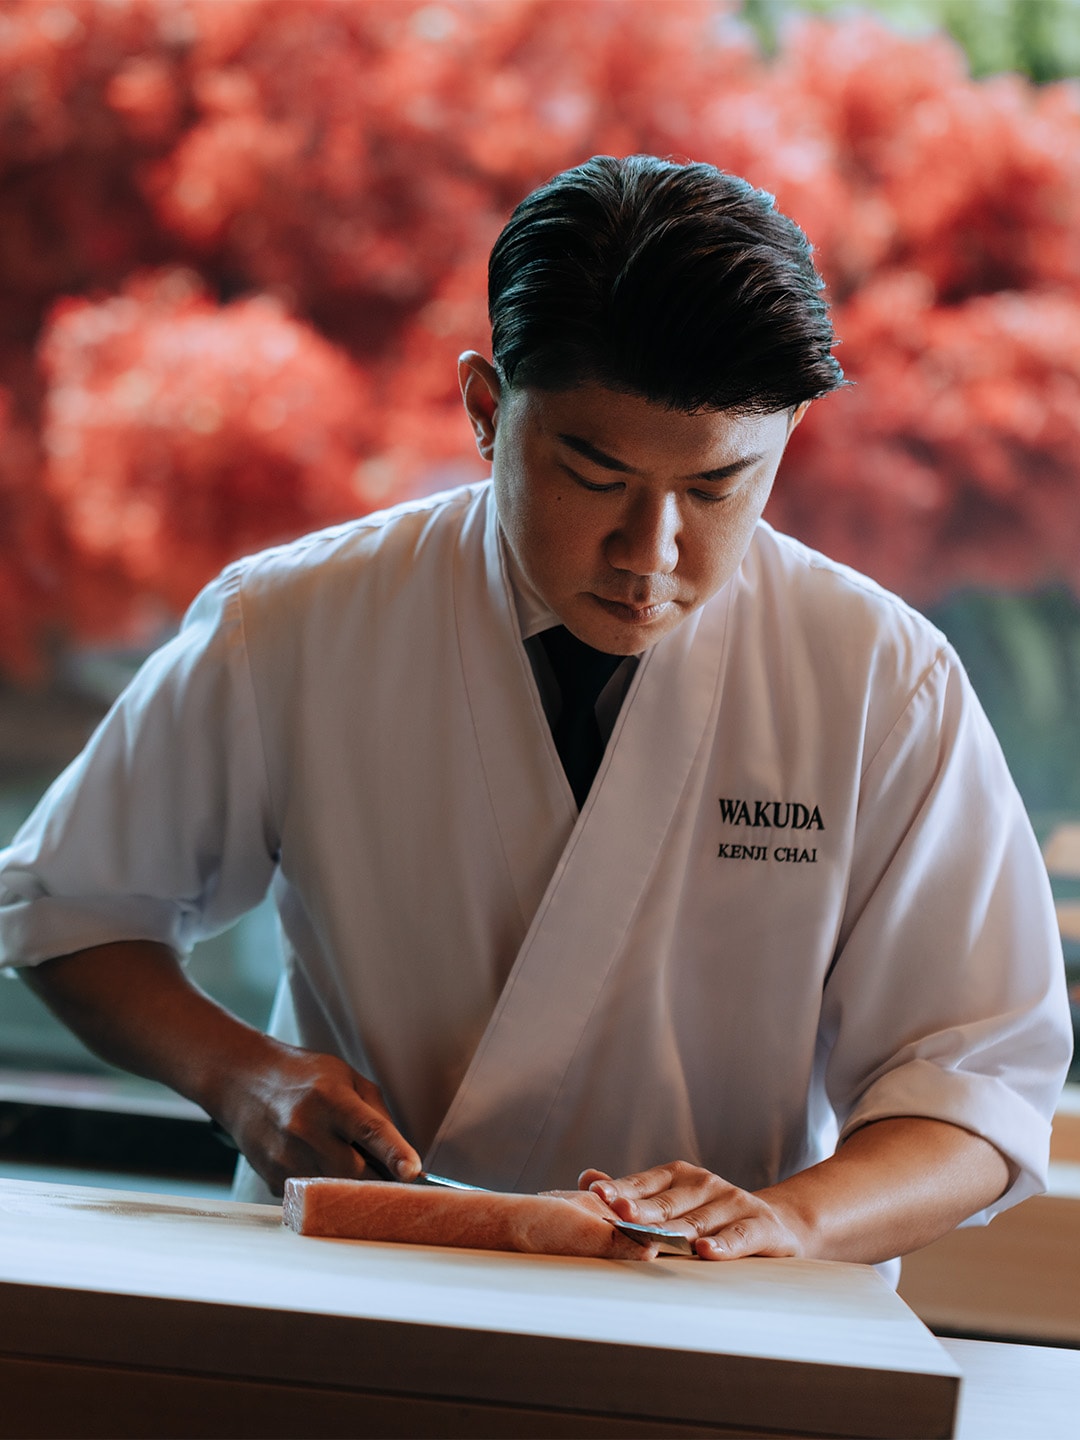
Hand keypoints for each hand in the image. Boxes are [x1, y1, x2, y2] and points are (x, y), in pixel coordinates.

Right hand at [217, 1037, 421, 1196]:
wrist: (245, 1083)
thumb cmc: (304, 1078)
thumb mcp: (347, 1078)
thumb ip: (377, 1115)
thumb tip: (402, 1157)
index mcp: (330, 1098)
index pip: (369, 1130)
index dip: (394, 1153)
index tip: (414, 1172)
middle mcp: (305, 1129)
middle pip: (357, 1172)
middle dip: (382, 1179)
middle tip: (395, 1175)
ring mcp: (287, 1158)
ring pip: (337, 1191)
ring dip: (355, 1186)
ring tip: (351, 1162)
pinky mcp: (275, 1180)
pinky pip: (316, 1196)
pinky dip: (328, 1187)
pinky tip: (319, 1162)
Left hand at [579, 1161, 803, 1260]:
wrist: (775, 1225)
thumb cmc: (710, 1217)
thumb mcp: (673, 1201)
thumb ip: (632, 1194)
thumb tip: (587, 1178)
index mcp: (678, 1176)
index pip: (644, 1183)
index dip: (621, 1189)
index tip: (597, 1195)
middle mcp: (704, 1183)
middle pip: (667, 1202)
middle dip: (642, 1209)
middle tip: (619, 1213)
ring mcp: (733, 1201)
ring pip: (699, 1220)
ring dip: (675, 1230)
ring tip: (653, 1238)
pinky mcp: (759, 1225)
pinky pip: (738, 1236)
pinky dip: (722, 1244)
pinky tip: (705, 1252)